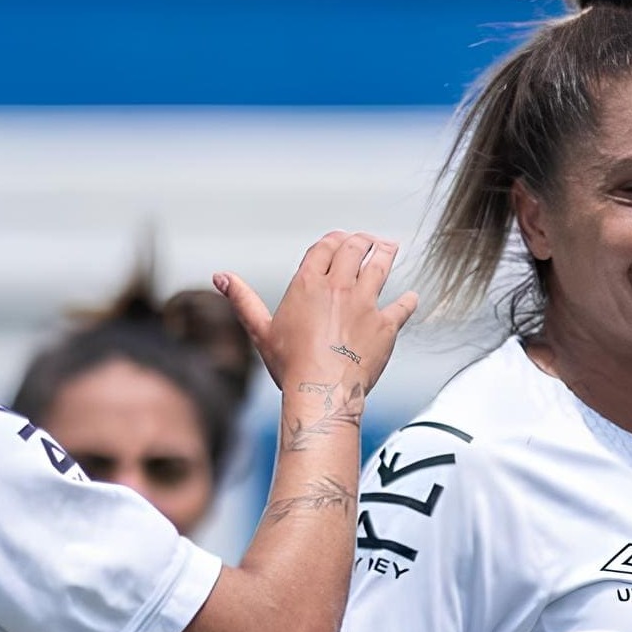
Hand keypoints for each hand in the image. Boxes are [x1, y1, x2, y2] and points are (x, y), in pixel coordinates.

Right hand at [214, 231, 414, 395]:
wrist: (321, 392)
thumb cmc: (289, 365)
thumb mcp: (261, 330)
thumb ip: (242, 299)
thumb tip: (220, 276)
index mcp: (308, 284)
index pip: (325, 246)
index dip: (333, 240)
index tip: (339, 240)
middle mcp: (339, 287)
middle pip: (355, 248)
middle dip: (362, 239)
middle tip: (367, 239)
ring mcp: (365, 304)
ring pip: (381, 266)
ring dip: (386, 252)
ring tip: (389, 247)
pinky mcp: (385, 326)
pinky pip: (402, 307)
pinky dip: (408, 301)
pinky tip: (411, 297)